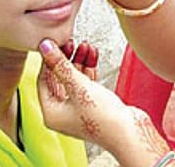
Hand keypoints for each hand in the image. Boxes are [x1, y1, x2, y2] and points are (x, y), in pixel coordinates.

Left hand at [37, 39, 174, 165]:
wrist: (130, 132)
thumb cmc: (103, 117)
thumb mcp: (78, 86)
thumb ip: (61, 65)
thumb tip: (44, 47)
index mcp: (51, 113)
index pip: (44, 80)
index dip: (50, 60)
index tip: (55, 43)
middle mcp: (62, 112)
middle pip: (59, 78)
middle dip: (67, 58)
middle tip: (71, 42)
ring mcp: (78, 108)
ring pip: (74, 79)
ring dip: (80, 61)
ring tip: (86, 45)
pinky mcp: (93, 104)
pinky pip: (86, 83)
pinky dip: (89, 68)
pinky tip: (93, 55)